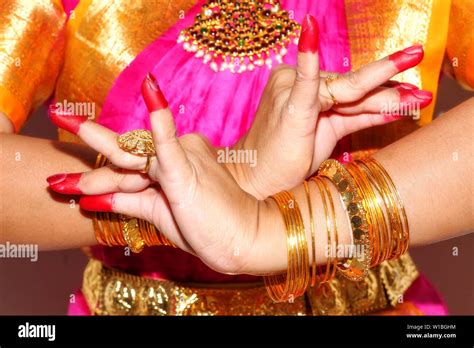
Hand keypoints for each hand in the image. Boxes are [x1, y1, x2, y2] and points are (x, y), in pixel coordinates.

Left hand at [48, 75, 270, 274]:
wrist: (246, 239)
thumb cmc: (210, 228)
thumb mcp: (161, 215)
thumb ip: (130, 202)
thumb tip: (94, 201)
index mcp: (173, 163)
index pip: (131, 163)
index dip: (99, 171)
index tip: (70, 181)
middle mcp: (177, 154)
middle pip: (127, 152)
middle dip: (91, 136)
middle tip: (59, 116)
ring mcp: (182, 159)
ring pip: (131, 158)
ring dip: (94, 169)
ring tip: (61, 138)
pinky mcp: (186, 170)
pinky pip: (168, 144)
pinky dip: (159, 120)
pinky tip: (150, 91)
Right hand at [228, 15, 431, 198]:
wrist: (258, 180)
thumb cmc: (289, 158)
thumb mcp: (331, 133)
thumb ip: (361, 117)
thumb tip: (397, 107)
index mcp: (308, 89)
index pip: (352, 88)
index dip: (386, 90)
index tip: (413, 94)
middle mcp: (298, 83)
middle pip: (354, 87)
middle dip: (390, 82)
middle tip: (419, 55)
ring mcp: (291, 91)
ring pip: (348, 90)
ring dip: (385, 92)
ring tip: (417, 91)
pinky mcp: (289, 104)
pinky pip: (304, 80)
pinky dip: (308, 57)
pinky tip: (309, 30)